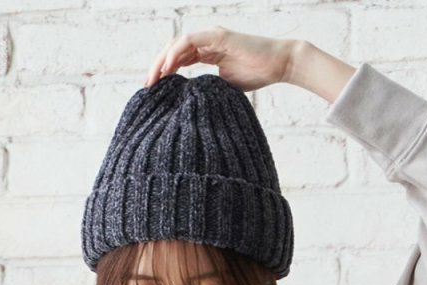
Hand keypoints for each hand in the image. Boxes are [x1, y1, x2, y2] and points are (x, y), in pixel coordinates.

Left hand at [146, 27, 298, 92]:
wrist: (278, 64)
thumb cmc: (257, 75)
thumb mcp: (226, 87)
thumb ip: (208, 90)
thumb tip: (192, 105)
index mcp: (207, 52)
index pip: (179, 59)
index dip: (164, 73)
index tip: (154, 91)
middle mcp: (207, 42)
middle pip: (174, 50)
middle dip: (158, 67)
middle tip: (147, 86)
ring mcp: (212, 37)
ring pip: (178, 44)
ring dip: (162, 61)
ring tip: (153, 78)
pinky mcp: (218, 36)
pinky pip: (190, 42)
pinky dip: (176, 54)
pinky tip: (168, 68)